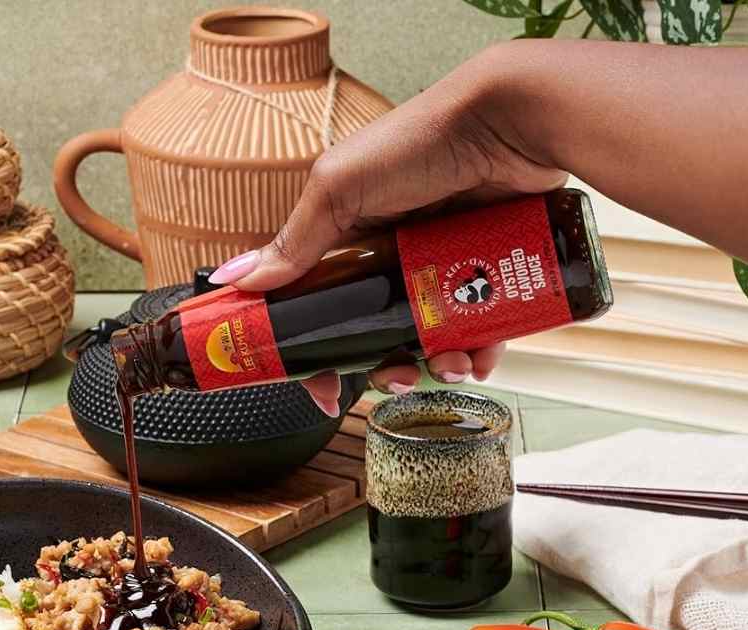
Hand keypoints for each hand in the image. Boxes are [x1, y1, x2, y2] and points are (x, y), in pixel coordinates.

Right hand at [209, 43, 565, 415]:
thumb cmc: (421, 140)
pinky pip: (479, 327)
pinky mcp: (486, 272)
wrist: (509, 121)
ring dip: (437, 364)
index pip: (321, 309)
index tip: (321, 391)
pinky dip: (480, 349)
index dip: (316, 353)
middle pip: (378, 335)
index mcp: (349, 242)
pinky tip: (482, 354)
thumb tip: (238, 279)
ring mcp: (439, 268)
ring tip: (452, 364)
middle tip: (399, 378)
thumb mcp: (341, 186)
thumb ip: (295, 239)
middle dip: (385, 367)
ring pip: (430, 338)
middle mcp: (391, 259)